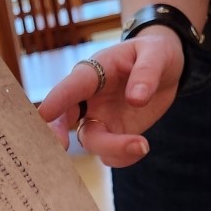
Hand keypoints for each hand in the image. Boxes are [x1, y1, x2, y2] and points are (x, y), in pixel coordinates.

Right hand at [38, 26, 184, 166]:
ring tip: (143, 145)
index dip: (57, 99)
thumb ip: (146, 72)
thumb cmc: (155, 53)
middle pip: (66, 120)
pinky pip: (110, 155)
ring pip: (91, 142)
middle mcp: (89, 100)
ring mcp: (98, 121)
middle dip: (57, 133)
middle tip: (60, 145)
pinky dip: (123, 157)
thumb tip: (137, 99)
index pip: (73, 86)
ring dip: (112, 148)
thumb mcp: (156, 53)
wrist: (165, 70)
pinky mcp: (112, 137)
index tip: (44, 113)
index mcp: (94, 73)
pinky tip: (141, 147)